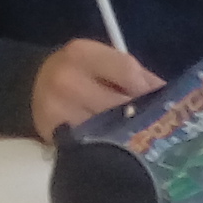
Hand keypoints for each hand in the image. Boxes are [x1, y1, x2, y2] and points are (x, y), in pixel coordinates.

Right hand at [29, 38, 161, 138]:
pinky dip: (109, 149)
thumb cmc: (78, 72)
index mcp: (80, 53)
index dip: (148, 90)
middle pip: (119, 105)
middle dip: (140, 117)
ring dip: (127, 137)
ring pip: (108, 130)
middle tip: (154, 127)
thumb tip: (168, 96)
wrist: (34, 87)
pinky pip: (92, 146)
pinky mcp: (55, 136)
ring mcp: (57, 111)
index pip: (128, 71)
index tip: (160, 103)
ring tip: (136, 140)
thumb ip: (136, 74)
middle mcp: (65, 79)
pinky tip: (116, 149)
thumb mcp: (102, 61)